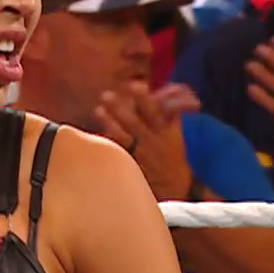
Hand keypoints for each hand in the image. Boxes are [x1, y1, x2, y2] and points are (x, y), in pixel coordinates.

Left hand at [96, 81, 197, 201]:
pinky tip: (97, 132)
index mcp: (166, 131)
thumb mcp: (176, 135)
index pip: (156, 111)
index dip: (145, 99)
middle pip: (136, 122)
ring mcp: (141, 154)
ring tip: (98, 109)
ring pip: (124, 136)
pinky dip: (109, 141)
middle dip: (121, 108)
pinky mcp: (132, 165)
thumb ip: (169, 114)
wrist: (175, 188)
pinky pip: (119, 153)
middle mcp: (153, 141)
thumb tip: (165, 90)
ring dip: (110, 122)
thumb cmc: (172, 156)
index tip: (135, 84)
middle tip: (106, 94)